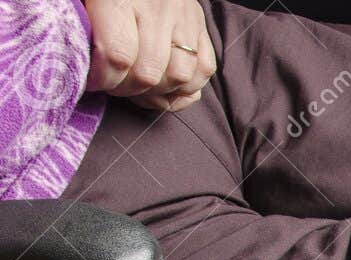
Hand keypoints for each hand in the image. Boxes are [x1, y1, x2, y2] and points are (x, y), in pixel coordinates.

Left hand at [83, 0, 216, 111]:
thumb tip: (79, 58)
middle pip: (148, 73)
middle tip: (113, 84)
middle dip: (126, 90)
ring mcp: (185, 19)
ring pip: (180, 77)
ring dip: (157, 93)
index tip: (92, 81)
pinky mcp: (202, 27)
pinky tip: (165, 87)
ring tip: (138, 88)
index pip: (118, 56)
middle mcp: (158, 9)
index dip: (103, 79)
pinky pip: (204, 70)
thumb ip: (80, 23)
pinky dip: (186, 88)